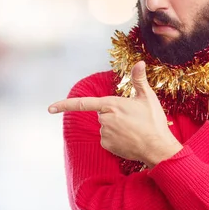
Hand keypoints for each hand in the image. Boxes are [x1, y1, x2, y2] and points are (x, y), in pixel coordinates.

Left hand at [48, 61, 181, 167]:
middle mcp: (104, 119)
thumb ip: (139, 79)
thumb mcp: (147, 97)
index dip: (65, 105)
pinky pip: (107, 138)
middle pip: (102, 113)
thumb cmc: (153, 121)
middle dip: (114, 114)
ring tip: (134, 129)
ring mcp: (104, 133)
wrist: (158, 147)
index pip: (83, 103)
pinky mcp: (107, 145)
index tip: (50, 108)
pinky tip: (129, 138)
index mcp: (111, 104)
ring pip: (105, 126)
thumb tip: (139, 61)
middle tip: (133, 118)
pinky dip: (116, 138)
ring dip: (116, 126)